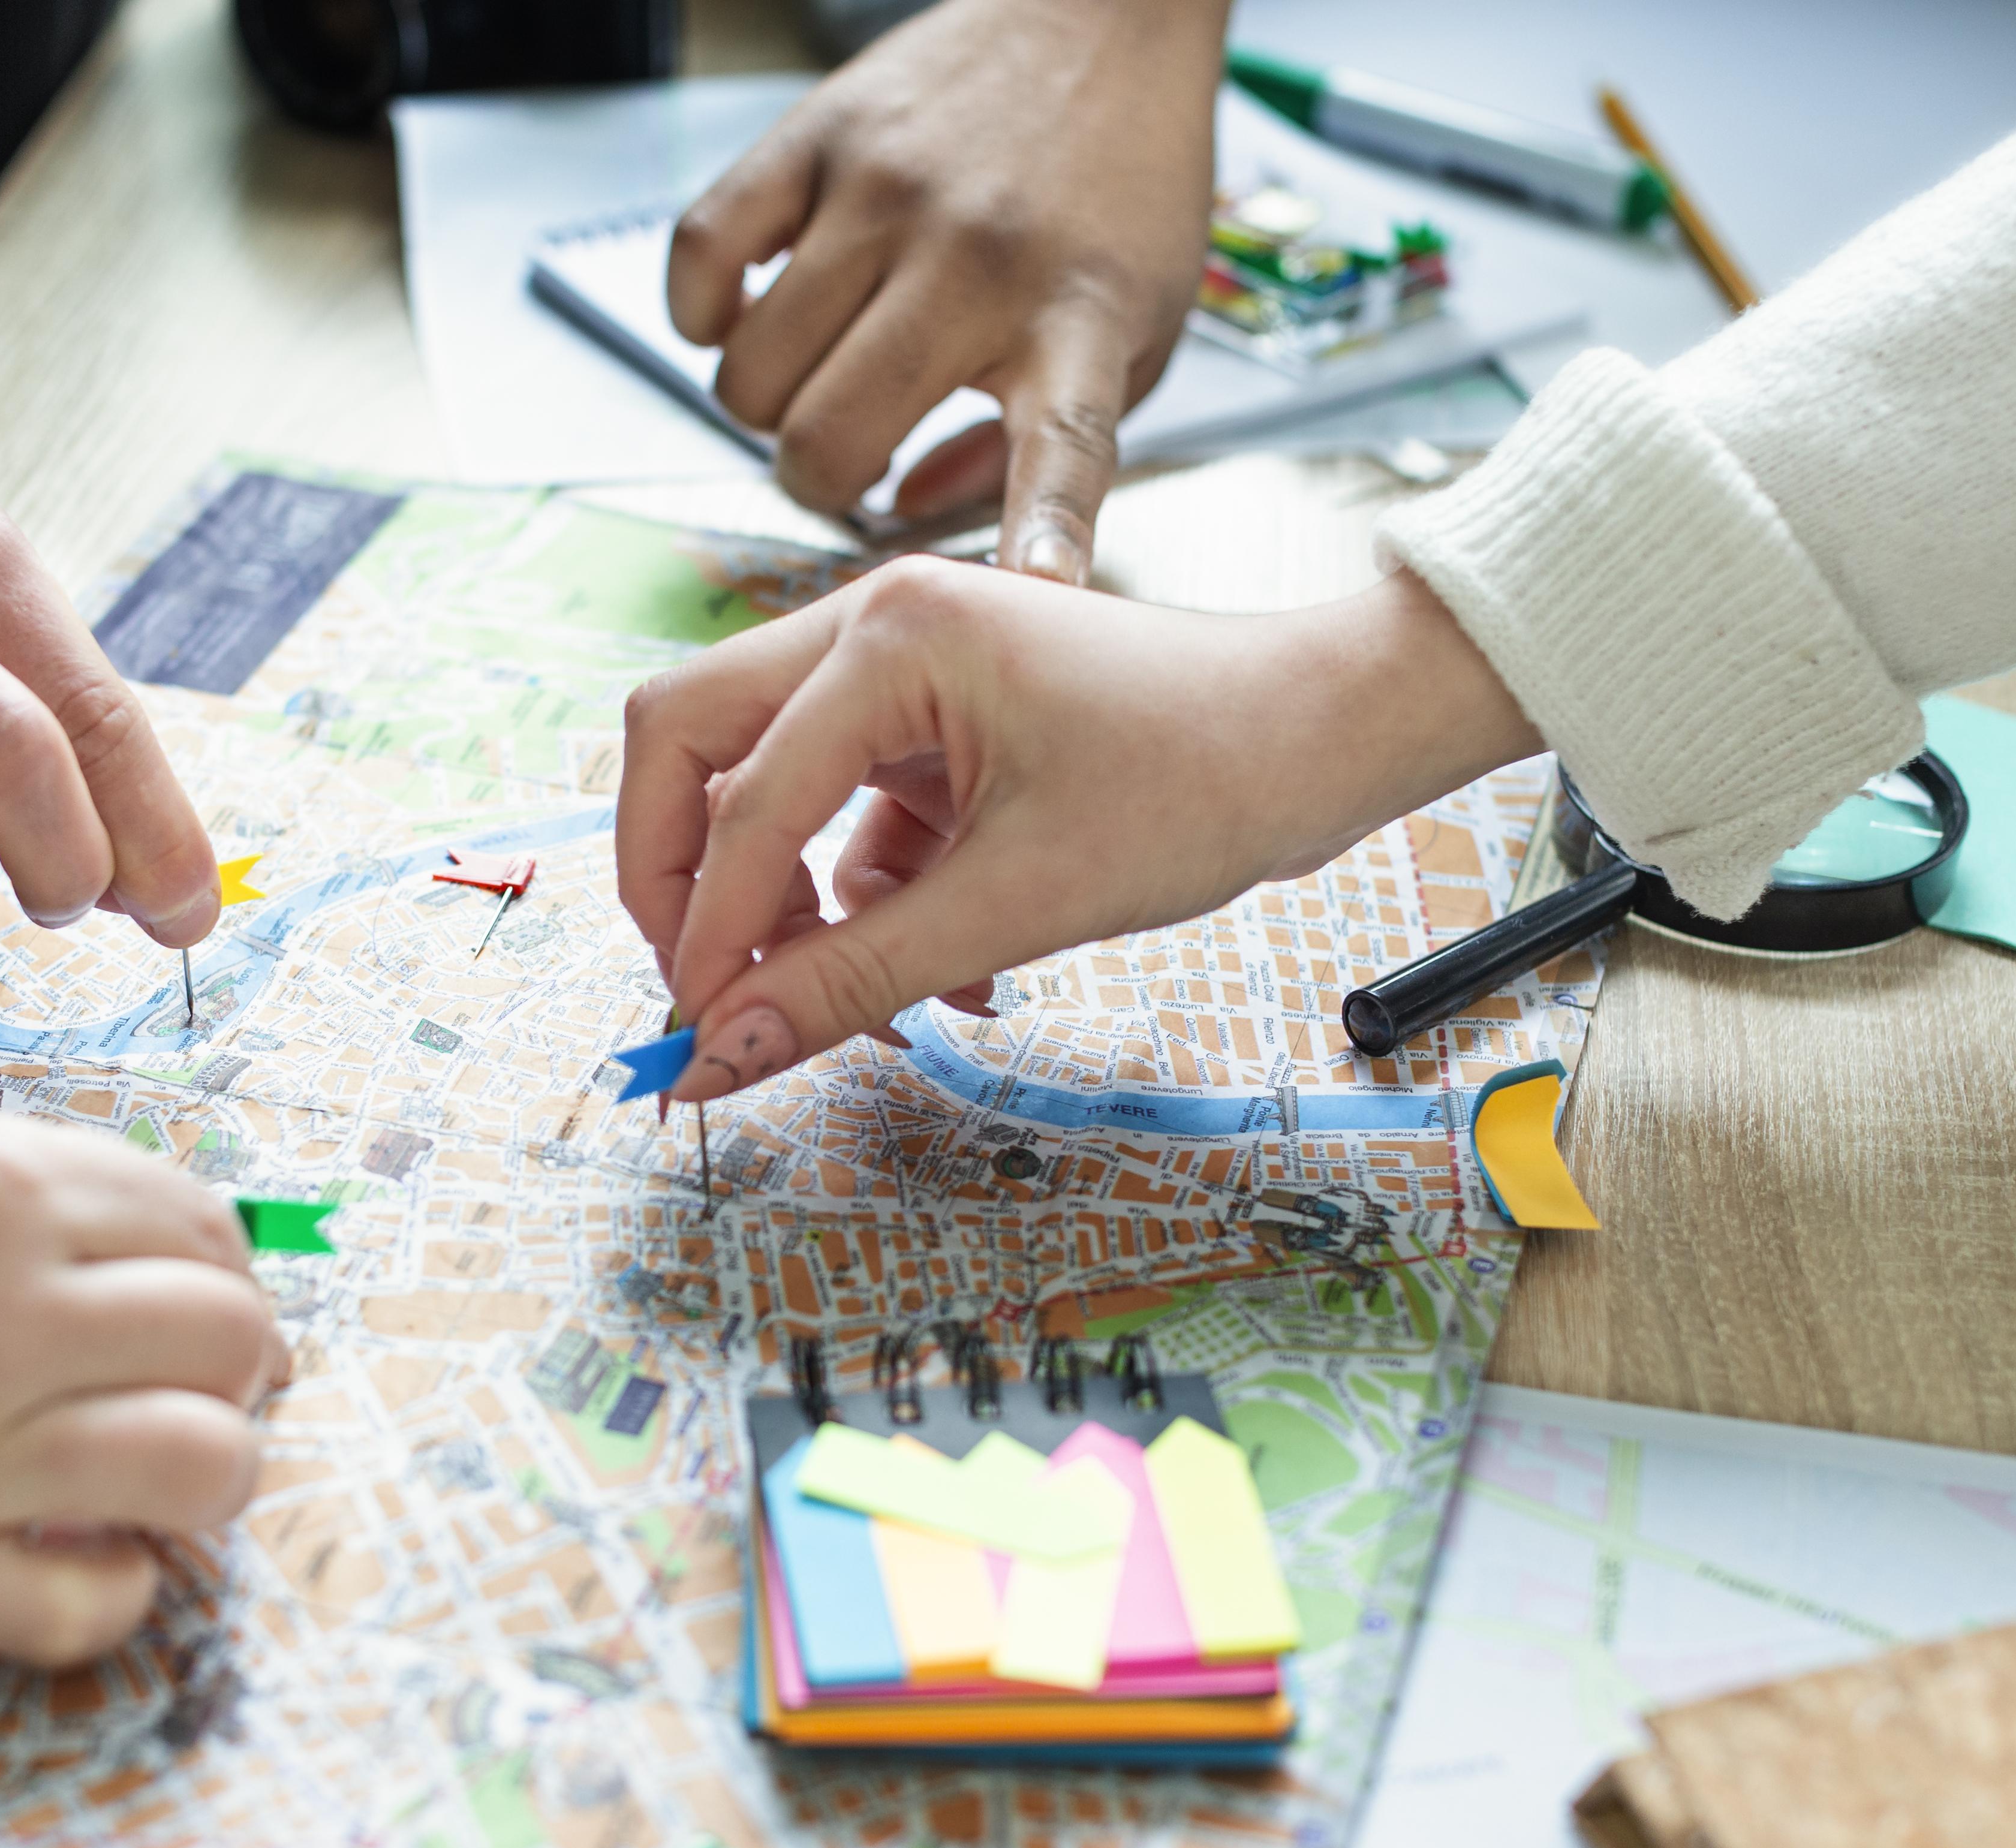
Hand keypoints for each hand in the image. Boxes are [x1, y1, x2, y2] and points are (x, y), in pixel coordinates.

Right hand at [0, 1090, 285, 1663]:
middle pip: (228, 1336)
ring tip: (170, 1454)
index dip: (219, 1257)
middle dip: (238, 1352)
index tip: (197, 1284)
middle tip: (197, 1370)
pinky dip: (118, 1586)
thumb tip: (172, 1242)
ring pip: (201, 1464)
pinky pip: (82, 1607)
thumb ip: (23, 1180)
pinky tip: (91, 1547)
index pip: (198, 1224)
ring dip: (214, 1459)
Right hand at [614, 560, 1541, 1097]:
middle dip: (686, 880)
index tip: (700, 1036)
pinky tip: (947, 976)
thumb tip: (720, 1052)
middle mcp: (873, 627)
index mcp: (889, 633)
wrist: (1329, 735)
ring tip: (868, 1004)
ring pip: (760, 788)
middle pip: (690, 745)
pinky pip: (843, 821)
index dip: (704, 927)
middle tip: (709, 989)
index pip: (738, 796)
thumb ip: (852, 978)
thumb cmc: (1206, 778)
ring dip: (787, 907)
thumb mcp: (1021, 901)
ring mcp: (899, 671)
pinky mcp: (933, 725)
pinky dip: (865, 905)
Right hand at [667, 0, 1225, 575]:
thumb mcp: (1137, 329)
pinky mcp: (814, 138)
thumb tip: (918, 514)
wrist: (1103, 11)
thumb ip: (1049, 446)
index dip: (1039, 532)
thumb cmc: (1118, 184)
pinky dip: (700, 312)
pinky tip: (745, 311)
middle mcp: (974, 260)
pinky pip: (698, 258)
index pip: (1060, 448)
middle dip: (817, 478)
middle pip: (825, 439)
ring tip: (813, 375)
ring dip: (764, 404)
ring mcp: (883, 195)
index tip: (1032, 591)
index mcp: (1076, 321)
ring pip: (749, 371)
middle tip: (848, 452)